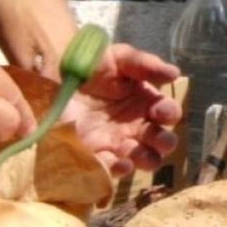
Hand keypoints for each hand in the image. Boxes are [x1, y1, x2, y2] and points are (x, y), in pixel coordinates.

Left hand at [61, 43, 181, 176]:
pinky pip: (111, 168)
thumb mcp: (116, 58)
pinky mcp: (95, 154)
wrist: (52, 76)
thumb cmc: (89, 66)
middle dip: (164, 142)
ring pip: (142, 159)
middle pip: (160, 141)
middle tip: (157, 138)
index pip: (167, 112)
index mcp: (144, 101)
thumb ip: (143, 63)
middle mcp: (135, 125)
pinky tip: (117, 161)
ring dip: (145, 159)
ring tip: (138, 153)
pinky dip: (117, 168)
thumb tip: (175, 74)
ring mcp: (116, 142)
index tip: (159, 110)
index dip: (169, 113)